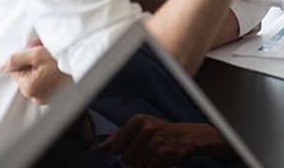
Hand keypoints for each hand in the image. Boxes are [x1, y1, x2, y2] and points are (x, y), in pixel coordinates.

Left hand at [0, 42, 70, 105]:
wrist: (84, 60)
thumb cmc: (64, 59)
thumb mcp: (37, 53)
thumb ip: (16, 59)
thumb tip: (2, 66)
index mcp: (30, 88)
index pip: (16, 72)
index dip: (25, 61)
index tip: (37, 56)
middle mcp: (37, 98)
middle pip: (26, 78)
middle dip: (33, 67)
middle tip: (48, 59)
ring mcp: (48, 99)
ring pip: (37, 82)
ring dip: (42, 73)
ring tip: (55, 65)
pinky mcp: (57, 98)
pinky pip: (46, 87)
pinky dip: (50, 79)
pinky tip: (58, 72)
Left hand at [95, 115, 233, 166]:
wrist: (187, 136)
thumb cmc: (160, 131)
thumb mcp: (139, 127)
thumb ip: (117, 137)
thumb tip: (97, 149)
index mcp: (137, 120)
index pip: (115, 147)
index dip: (122, 150)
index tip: (134, 144)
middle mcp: (146, 129)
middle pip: (125, 158)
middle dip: (134, 158)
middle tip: (146, 149)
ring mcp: (155, 142)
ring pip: (135, 166)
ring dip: (143, 164)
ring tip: (153, 154)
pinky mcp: (162, 155)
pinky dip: (151, 167)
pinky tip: (158, 159)